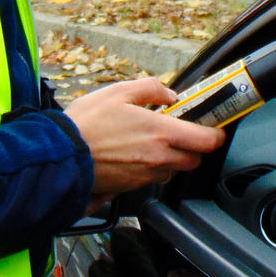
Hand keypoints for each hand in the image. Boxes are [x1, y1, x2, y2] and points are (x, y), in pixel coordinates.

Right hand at [64, 78, 225, 194]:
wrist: (59, 155)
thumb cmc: (86, 123)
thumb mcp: (118, 92)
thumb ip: (150, 89)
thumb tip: (169, 95)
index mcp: (160, 133)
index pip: (206, 141)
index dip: (215, 135)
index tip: (214, 129)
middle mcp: (157, 158)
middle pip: (194, 161)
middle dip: (192, 148)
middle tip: (179, 134)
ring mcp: (144, 175)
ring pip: (172, 171)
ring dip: (169, 159)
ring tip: (150, 144)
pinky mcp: (130, 187)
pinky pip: (150, 179)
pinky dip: (149, 168)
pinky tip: (131, 155)